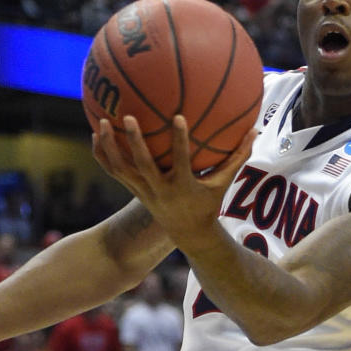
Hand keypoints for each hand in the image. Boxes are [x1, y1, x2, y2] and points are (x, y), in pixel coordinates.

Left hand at [92, 115, 255, 250]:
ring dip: (110, 147)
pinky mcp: (134, 191)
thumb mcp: (224, 183)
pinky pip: (114, 172)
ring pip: (122, 169)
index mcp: (182, 186)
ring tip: (102, 123)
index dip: (179, 141)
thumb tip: (255, 130)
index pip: (181, 162)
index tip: (178, 117)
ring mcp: (144, 191)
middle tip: (128, 117)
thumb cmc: (208, 203)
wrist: (189, 233)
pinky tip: (95, 135)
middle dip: (135, 142)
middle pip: (143, 165)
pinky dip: (103, 156)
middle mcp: (159, 190)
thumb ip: (237, 157)